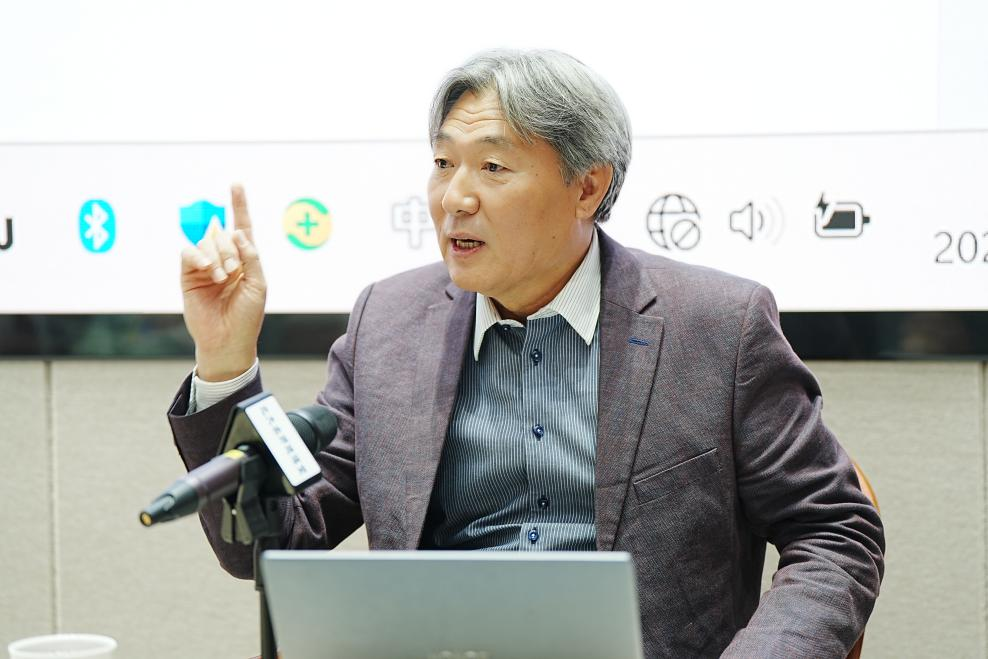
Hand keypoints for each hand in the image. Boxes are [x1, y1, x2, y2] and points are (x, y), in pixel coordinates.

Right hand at [180, 184, 266, 380]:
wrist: (228, 340)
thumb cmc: (248, 316)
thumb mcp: (259, 284)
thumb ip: (252, 257)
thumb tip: (238, 232)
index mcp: (244, 260)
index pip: (241, 227)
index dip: (239, 206)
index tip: (236, 184)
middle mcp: (224, 259)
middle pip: (223, 234)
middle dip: (230, 249)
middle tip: (233, 272)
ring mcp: (205, 266)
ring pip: (206, 241)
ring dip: (217, 256)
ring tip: (222, 278)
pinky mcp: (188, 275)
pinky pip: (189, 253)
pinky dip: (198, 256)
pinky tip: (208, 270)